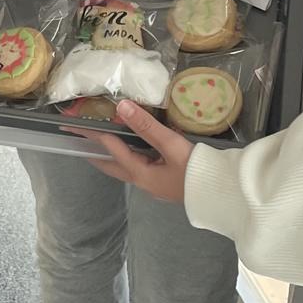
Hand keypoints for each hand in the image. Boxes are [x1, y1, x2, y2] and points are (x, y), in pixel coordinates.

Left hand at [78, 99, 193, 201]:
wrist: (225, 195)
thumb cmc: (198, 172)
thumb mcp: (172, 145)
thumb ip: (147, 126)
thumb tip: (122, 106)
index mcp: (140, 174)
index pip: (112, 149)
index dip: (95, 134)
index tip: (77, 125)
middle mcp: (143, 182)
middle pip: (112, 166)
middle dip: (95, 153)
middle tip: (80, 140)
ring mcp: (155, 185)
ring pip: (126, 168)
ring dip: (113, 155)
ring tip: (104, 142)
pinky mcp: (165, 183)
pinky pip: (140, 167)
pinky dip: (131, 156)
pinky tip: (138, 148)